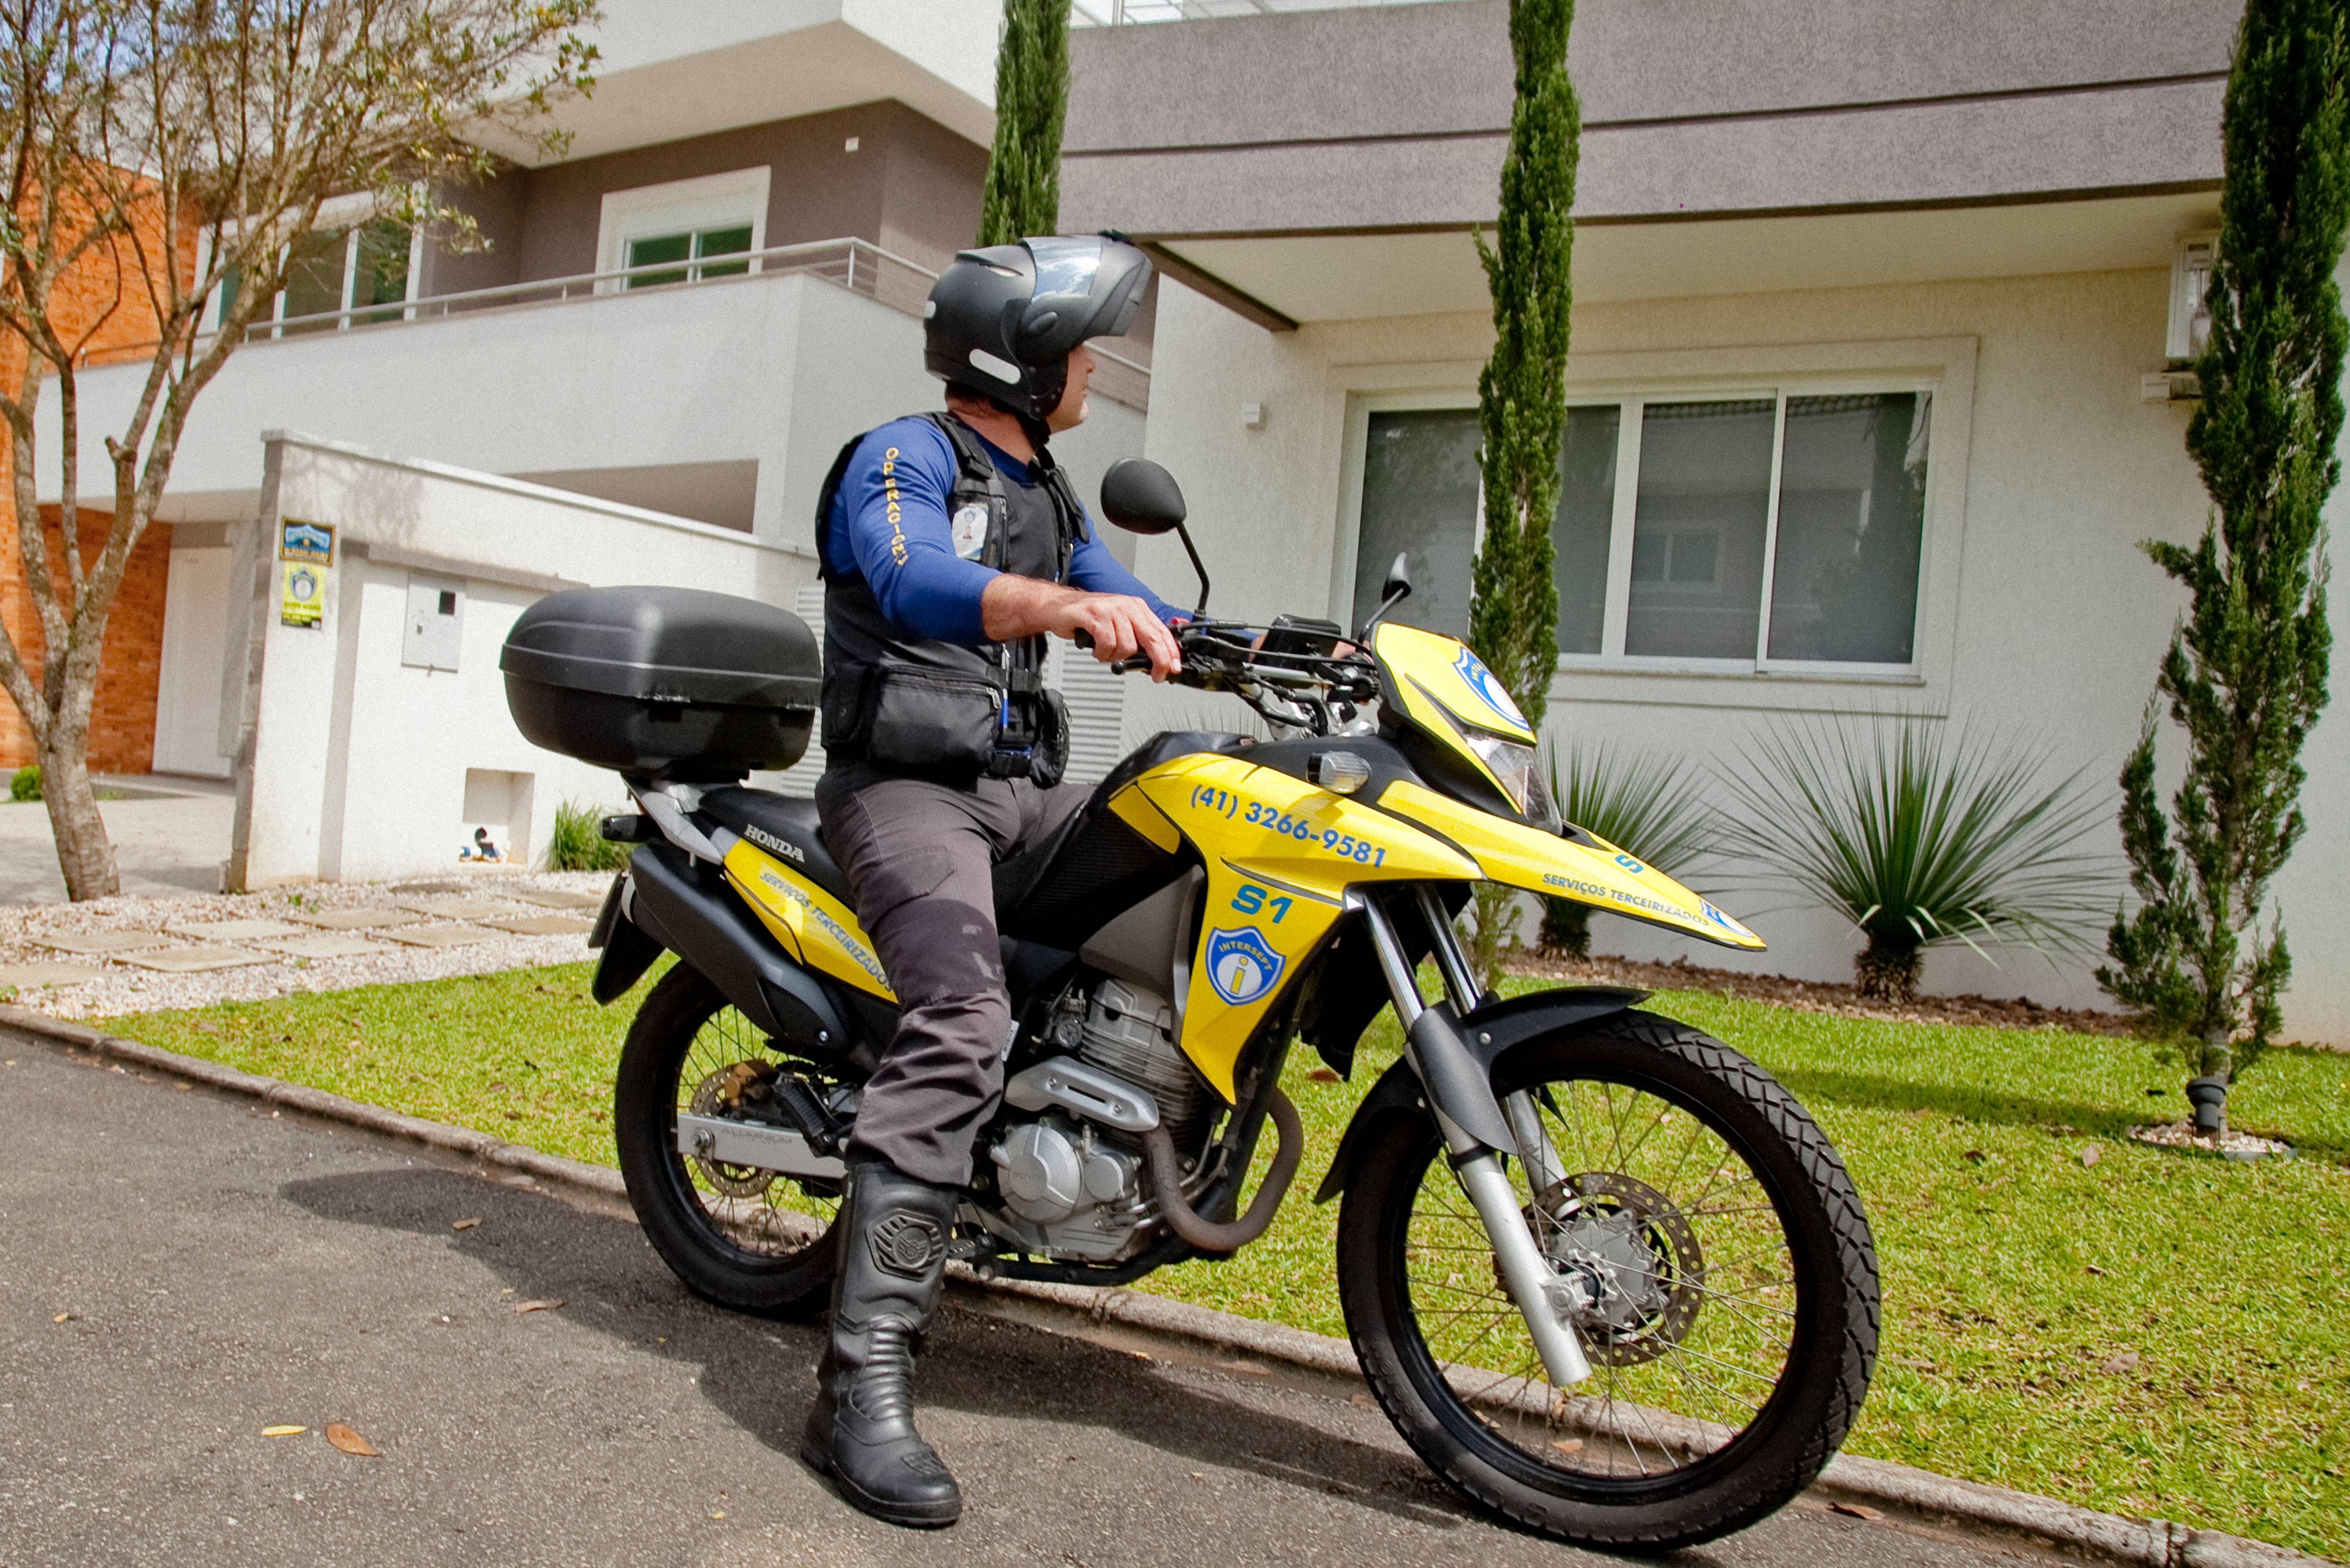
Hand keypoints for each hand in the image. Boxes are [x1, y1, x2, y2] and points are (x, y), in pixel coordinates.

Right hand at [981, 575, 1182, 680]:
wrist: (1057, 606)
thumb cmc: (1088, 618)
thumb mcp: (1118, 625)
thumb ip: (1136, 638)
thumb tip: (1154, 659)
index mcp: (1137, 608)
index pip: (1161, 632)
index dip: (1170, 653)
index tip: (1173, 669)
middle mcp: (1127, 607)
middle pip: (1152, 638)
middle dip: (1158, 661)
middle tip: (1156, 675)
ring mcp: (1111, 610)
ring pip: (1127, 646)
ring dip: (1116, 657)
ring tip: (1106, 652)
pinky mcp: (1095, 615)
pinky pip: (1107, 643)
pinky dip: (1102, 653)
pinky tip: (1096, 649)